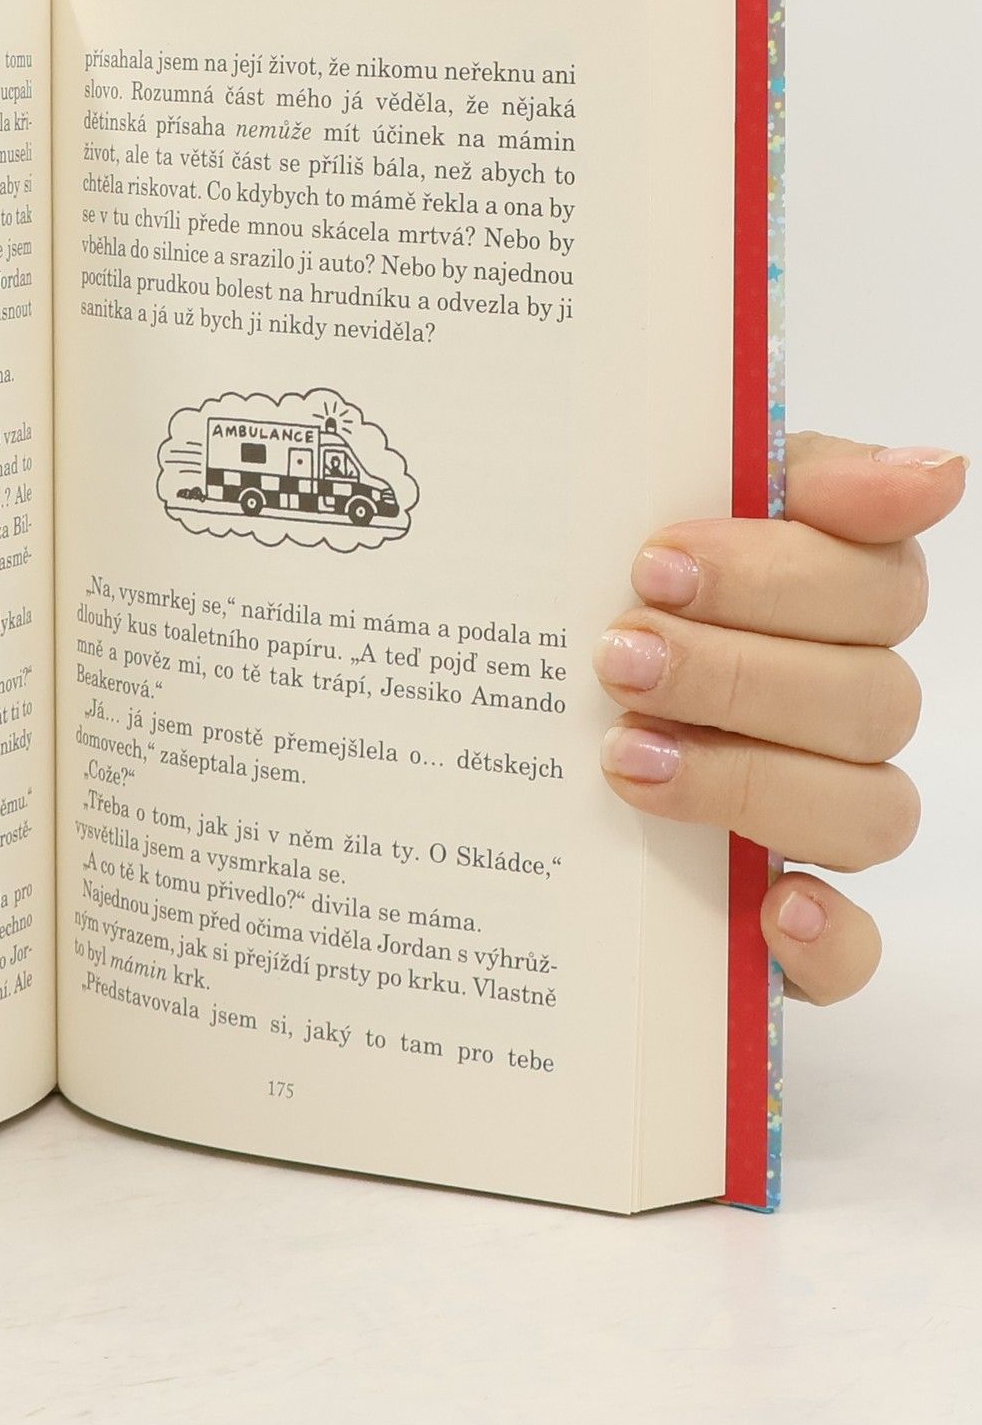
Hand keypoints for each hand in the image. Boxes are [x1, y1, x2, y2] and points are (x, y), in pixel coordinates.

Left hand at [595, 435, 964, 1004]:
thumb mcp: (658, 503)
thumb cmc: (596, 598)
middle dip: (734, 674)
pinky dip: (824, 938)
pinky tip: (770, 907)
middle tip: (616, 657)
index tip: (655, 562)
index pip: (876, 583)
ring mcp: (821, 819)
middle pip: (868, 699)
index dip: (773, 576)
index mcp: (829, 605)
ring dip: (748, 783)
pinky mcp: (787, 924)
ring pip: (867, 813)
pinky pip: (851, 952)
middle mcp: (844, 714)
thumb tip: (935, 472)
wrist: (489, 710)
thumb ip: (789, 475)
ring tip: (623, 755)